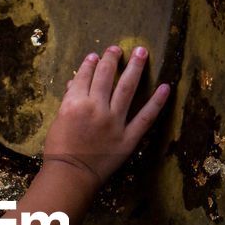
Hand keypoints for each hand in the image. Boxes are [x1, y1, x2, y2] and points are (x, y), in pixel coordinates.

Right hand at [43, 46, 169, 185]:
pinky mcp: (128, 137)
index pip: (85, 76)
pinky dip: (157, 102)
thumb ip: (69, 100)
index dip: (91, 63)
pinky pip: (145, 117)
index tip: (96, 55)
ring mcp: (114, 122)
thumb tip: (74, 82)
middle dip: (112, 58)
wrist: (70, 175)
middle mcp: (96, 108)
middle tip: (118, 49)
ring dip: (135, 68)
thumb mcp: (58, 120)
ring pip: (127, 88)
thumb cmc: (59, 149)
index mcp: (75, 103)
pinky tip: (166, 87)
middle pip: (106, 76)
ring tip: (142, 52)